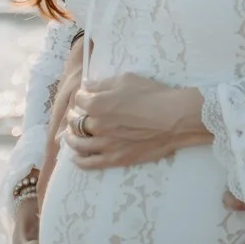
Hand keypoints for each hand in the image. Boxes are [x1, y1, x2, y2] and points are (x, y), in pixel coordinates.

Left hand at [64, 74, 210, 168]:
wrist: (174, 119)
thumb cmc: (153, 95)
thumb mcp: (127, 80)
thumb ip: (102, 84)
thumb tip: (86, 86)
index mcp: (97, 104)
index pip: (79, 99)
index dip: (82, 96)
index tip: (86, 96)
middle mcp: (96, 125)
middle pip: (75, 121)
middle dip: (74, 115)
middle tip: (78, 114)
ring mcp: (104, 144)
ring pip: (77, 143)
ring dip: (70, 137)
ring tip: (70, 134)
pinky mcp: (114, 159)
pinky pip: (89, 163)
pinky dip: (79, 160)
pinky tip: (75, 157)